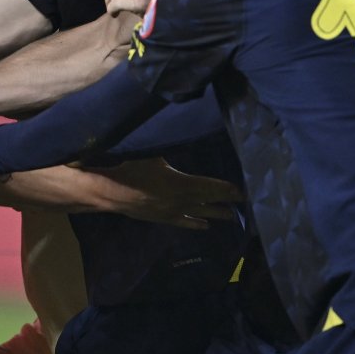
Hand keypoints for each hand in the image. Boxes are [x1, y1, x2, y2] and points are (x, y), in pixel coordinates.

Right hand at [89, 157, 244, 226]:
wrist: (110, 192)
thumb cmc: (131, 169)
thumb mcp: (152, 152)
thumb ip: (168, 143)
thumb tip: (182, 128)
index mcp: (181, 183)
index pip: (210, 187)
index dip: (227, 189)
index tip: (242, 190)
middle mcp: (181, 199)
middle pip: (208, 201)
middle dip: (226, 201)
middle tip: (244, 203)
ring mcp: (172, 211)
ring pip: (199, 213)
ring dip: (216, 214)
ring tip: (232, 217)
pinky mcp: (162, 218)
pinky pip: (183, 222)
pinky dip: (195, 224)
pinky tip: (205, 226)